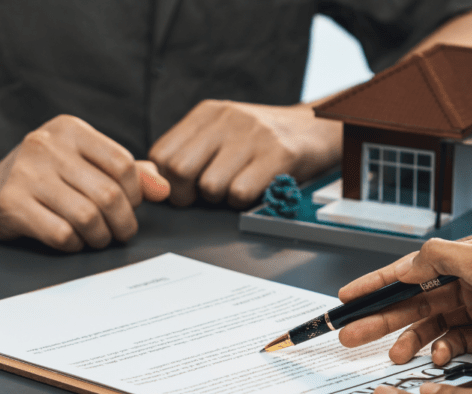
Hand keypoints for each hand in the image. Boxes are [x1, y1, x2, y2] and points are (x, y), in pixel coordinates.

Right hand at [0, 115, 169, 251]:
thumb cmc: (42, 180)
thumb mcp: (82, 165)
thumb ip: (125, 173)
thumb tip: (163, 188)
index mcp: (69, 129)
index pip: (123, 164)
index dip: (136, 193)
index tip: (130, 207)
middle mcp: (45, 145)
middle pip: (109, 194)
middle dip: (122, 222)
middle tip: (120, 233)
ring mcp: (25, 174)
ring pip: (88, 217)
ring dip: (100, 237)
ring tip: (97, 238)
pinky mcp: (10, 204)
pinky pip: (61, 234)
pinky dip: (74, 245)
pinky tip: (71, 241)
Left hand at [149, 100, 339, 207]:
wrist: (318, 128)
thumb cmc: (263, 139)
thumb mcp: (223, 131)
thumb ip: (190, 150)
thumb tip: (153, 182)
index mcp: (208, 112)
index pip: (162, 153)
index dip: (166, 180)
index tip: (183, 189)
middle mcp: (227, 119)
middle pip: (178, 170)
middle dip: (187, 194)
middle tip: (204, 196)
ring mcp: (253, 136)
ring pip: (210, 186)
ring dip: (220, 198)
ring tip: (237, 185)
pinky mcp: (278, 155)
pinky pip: (241, 193)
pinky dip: (244, 201)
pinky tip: (256, 188)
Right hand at [337, 238, 471, 382]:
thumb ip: (439, 256)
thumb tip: (407, 262)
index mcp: (468, 260)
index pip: (411, 270)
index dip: (377, 284)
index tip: (349, 297)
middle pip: (413, 301)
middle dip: (380, 317)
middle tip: (351, 333)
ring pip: (429, 326)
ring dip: (408, 340)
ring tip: (393, 354)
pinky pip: (451, 345)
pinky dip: (439, 352)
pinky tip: (437, 358)